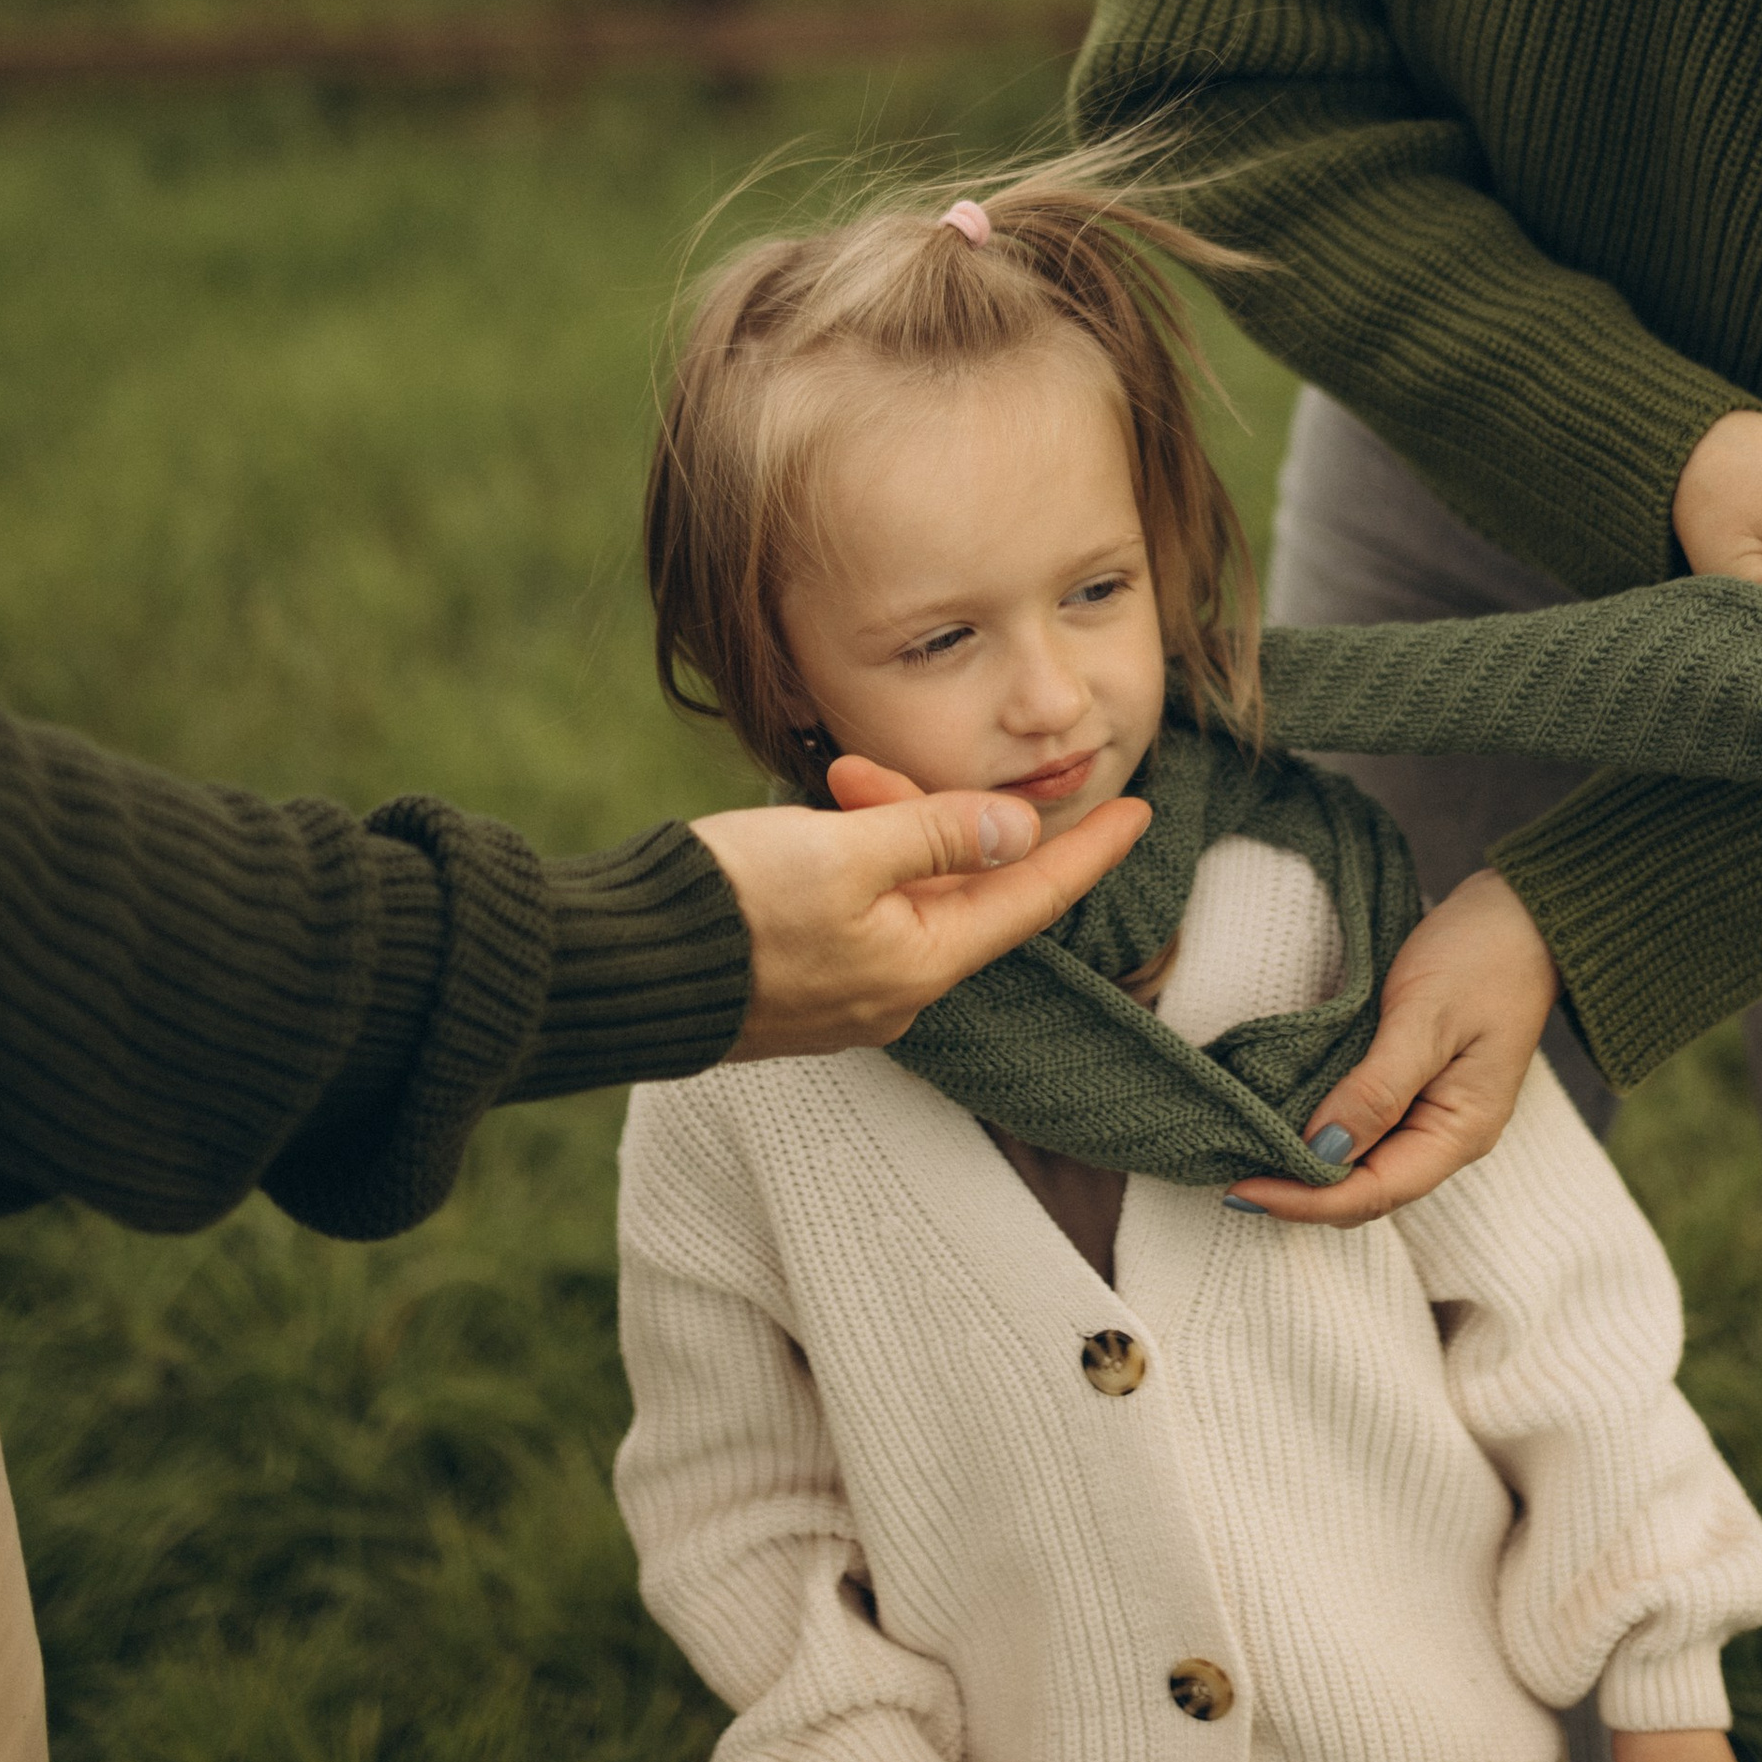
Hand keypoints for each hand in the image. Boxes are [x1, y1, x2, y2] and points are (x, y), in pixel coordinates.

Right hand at [690, 775, 1147, 1058]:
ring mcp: (846, 993)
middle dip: (933, 814)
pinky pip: (858, 909)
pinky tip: (810, 824)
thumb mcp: (848, 850)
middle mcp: (895, 992)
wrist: (621, 965)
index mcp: (922, 965)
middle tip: (861, 768)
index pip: (1032, 901)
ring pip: (902, 891)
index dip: (1088, 851)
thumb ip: (941, 834)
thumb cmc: (734, 906)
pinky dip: (849, 857)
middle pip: (958, 889)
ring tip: (826, 784)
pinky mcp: (801, 982)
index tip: (1140, 814)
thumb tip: (1019, 829)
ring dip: (881, 826)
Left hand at [1222, 865, 1557, 1225]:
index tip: (1241, 1189)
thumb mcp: (1424, 1018)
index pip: (1374, 1192)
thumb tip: (1323, 1151)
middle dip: (1302, 1192)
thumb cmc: (1481, 959)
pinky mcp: (1418, 1088)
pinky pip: (1367, 1130)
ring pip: (1364, 1165)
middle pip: (1367, 1190)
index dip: (1306, 1200)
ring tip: (1246, 1156)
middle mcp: (1447, 1137)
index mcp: (1460, 1132)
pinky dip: (1325, 1133)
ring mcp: (1434, 1114)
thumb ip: (1377, 1088)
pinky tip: (1286, 1121)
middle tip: (1228, 1175)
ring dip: (1309, 1167)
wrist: (1521, 915)